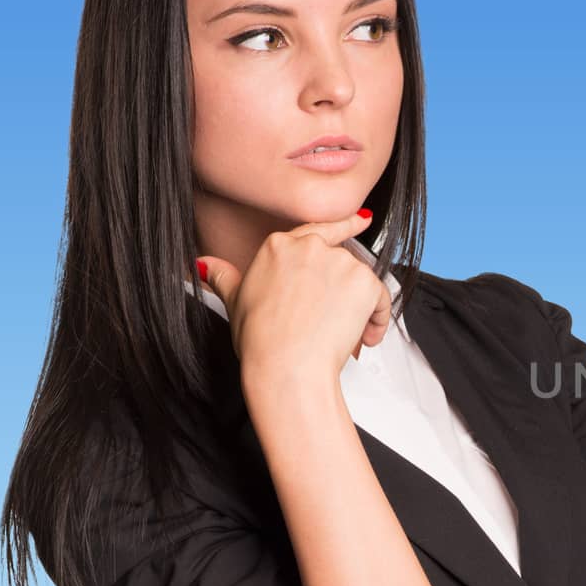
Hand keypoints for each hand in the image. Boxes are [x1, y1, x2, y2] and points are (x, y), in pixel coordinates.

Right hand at [196, 209, 391, 385]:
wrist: (286, 365)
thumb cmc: (261, 339)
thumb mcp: (235, 301)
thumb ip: (224, 276)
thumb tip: (202, 265)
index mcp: (280, 246)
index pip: (317, 230)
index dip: (342, 226)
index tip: (361, 220)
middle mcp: (311, 247)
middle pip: (340, 261)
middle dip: (342, 290)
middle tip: (332, 320)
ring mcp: (340, 263)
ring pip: (361, 282)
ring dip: (359, 307)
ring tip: (341, 334)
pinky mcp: (365, 283)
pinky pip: (382, 299)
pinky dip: (378, 319)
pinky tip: (365, 336)